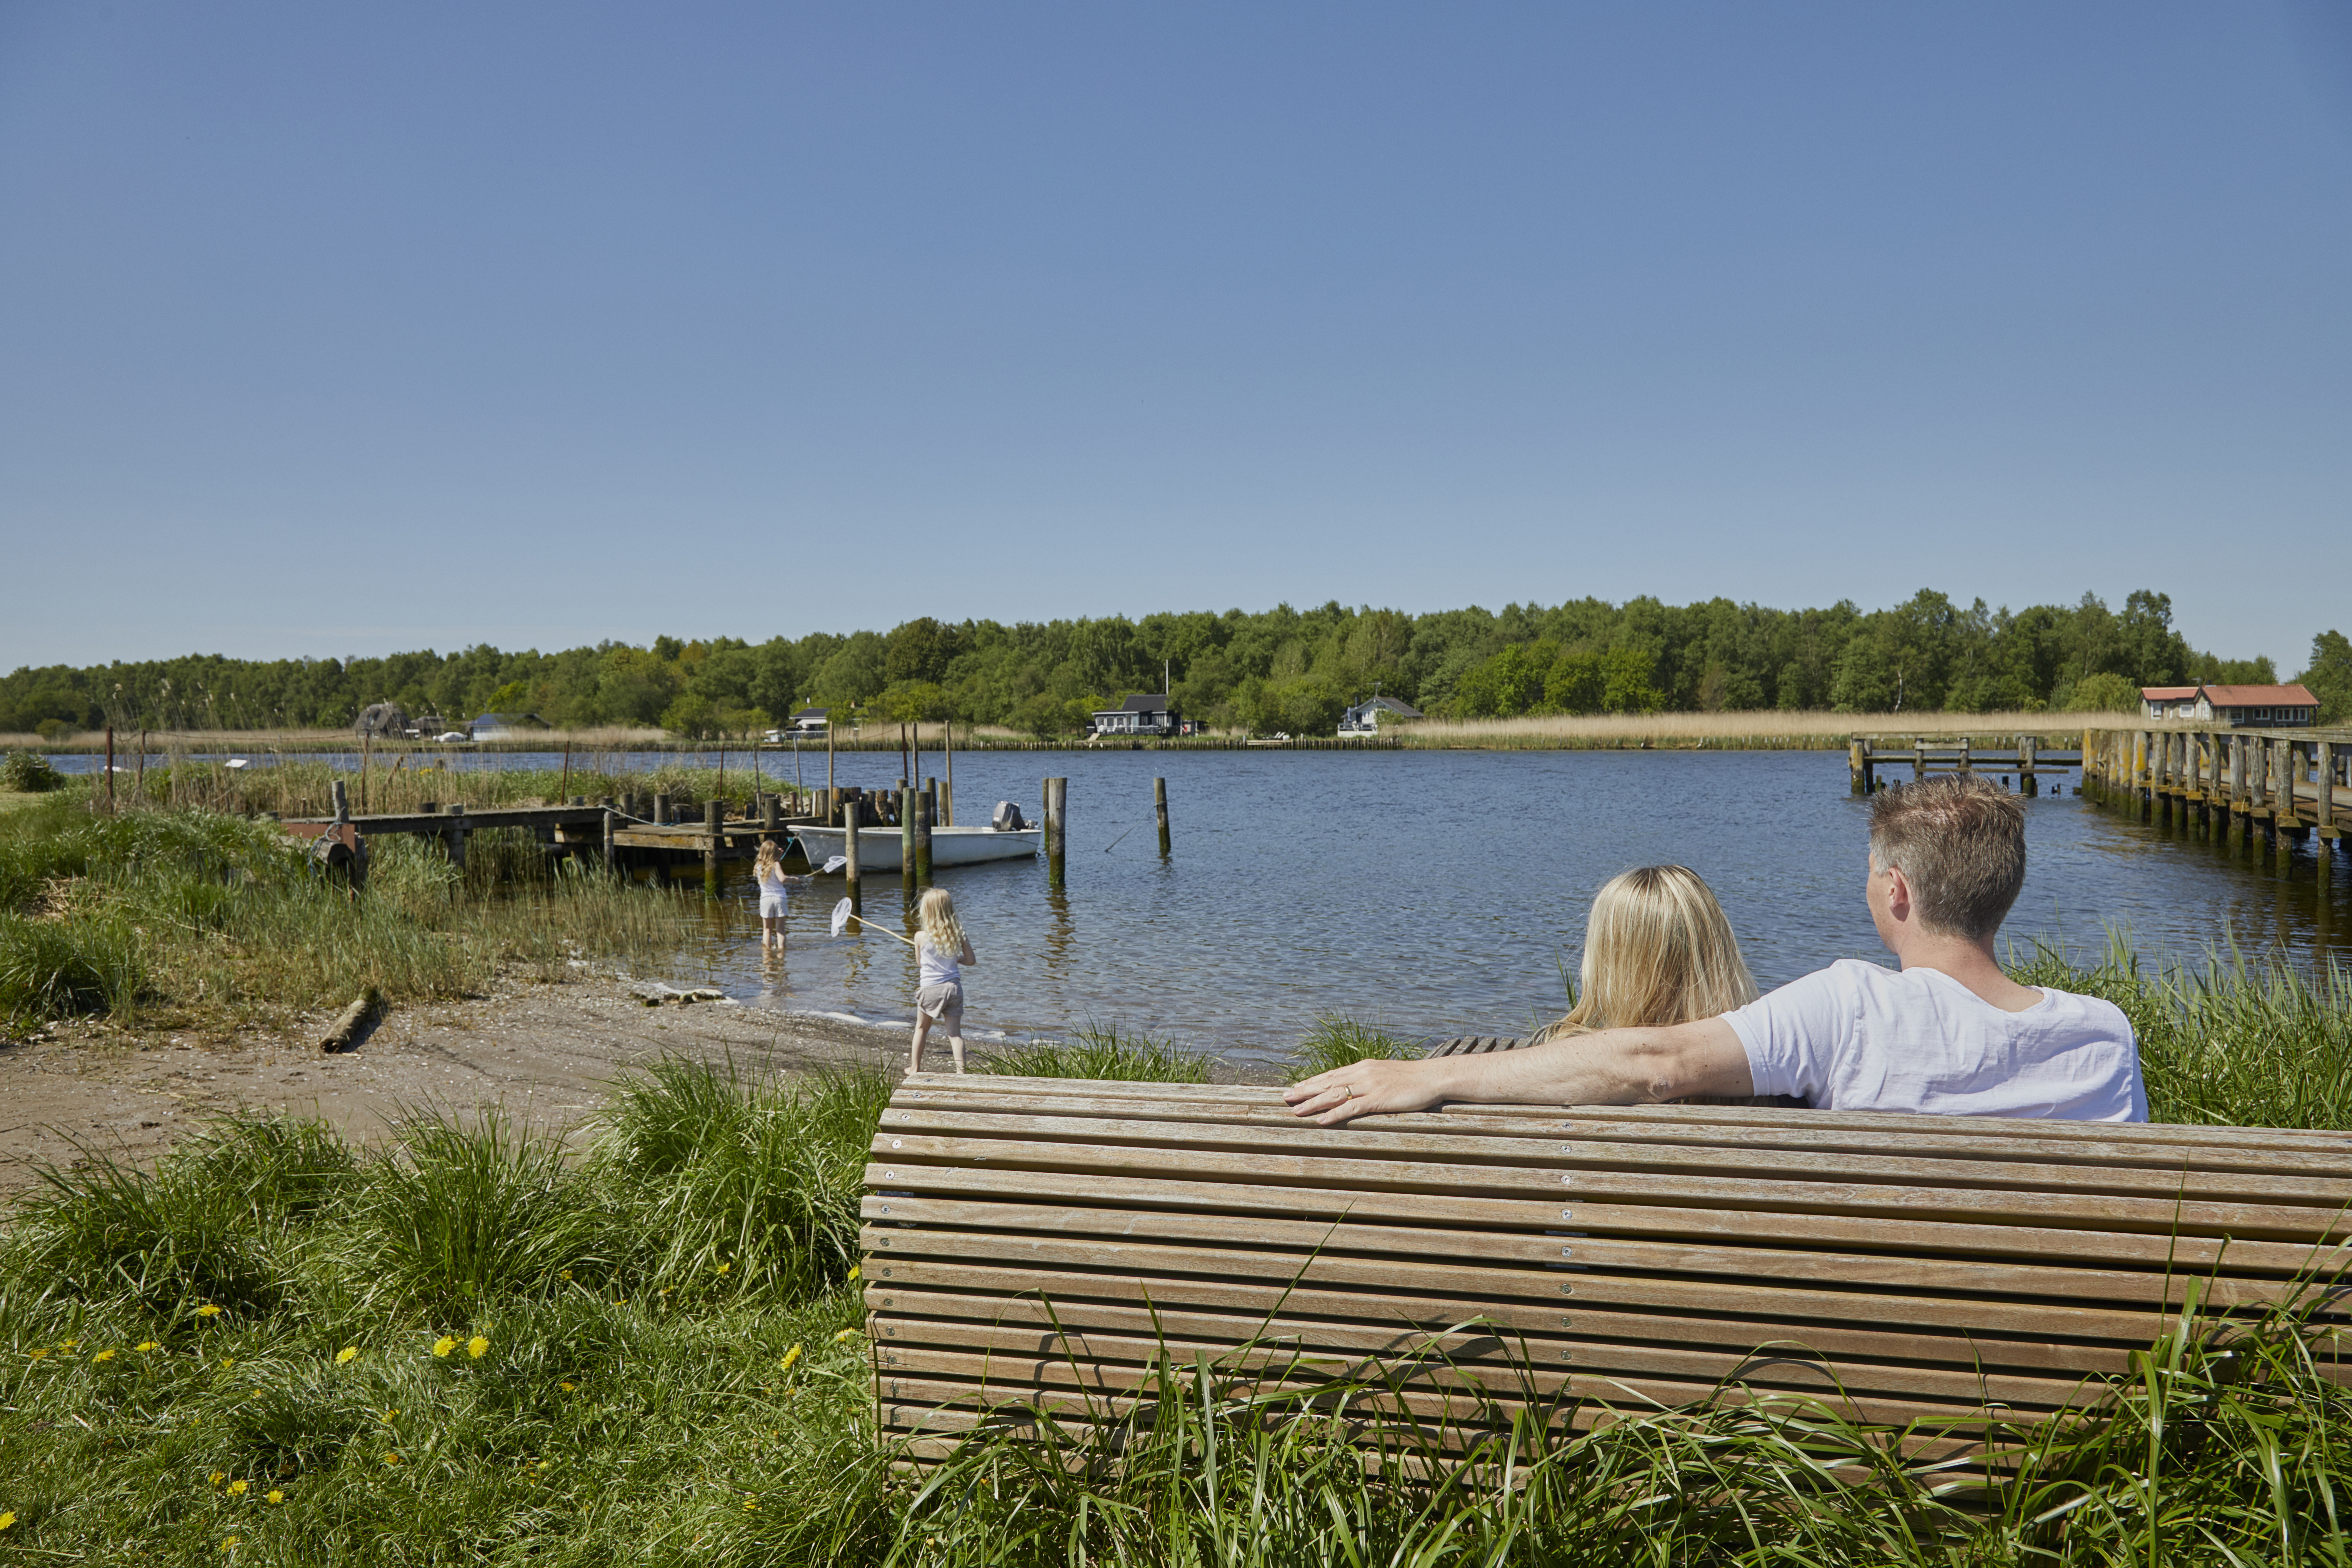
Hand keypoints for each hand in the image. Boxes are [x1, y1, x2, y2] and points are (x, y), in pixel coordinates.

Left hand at [1282, 1058, 1445, 1125]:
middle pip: (1327, 1083)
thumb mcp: (1386, 1075)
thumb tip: (1355, 1088)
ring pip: (1334, 1095)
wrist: (1433, 1077)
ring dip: (1313, 1103)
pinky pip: (1351, 1108)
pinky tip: (1321, 1120)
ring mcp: (1369, 1085)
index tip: (1295, 1087)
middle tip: (1285, 1097)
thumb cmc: (1412, 1079)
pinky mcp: (1378, 1099)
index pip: (1331, 1075)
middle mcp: (1362, 1074)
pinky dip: (1334, 1114)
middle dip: (1305, 1090)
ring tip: (1295, 1111)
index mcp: (1363, 1067)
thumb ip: (1369, 1080)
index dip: (1312, 1082)